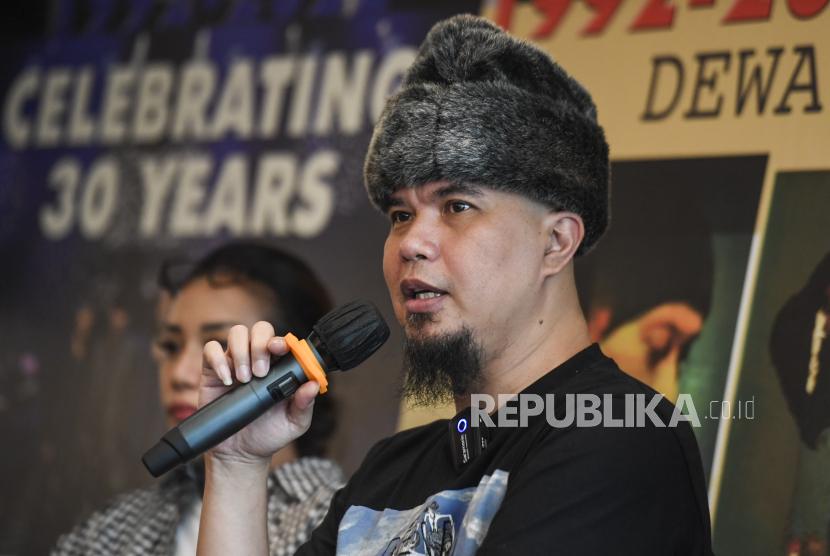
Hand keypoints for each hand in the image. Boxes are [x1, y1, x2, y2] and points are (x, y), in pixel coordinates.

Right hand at [201, 321, 318, 467]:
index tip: (278, 349)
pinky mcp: (213, 371)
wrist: (240, 453)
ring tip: (244, 379)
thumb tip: (313, 384)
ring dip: (241, 351)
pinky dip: (218, 359)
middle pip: (259, 329)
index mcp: (280, 366)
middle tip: (260, 372)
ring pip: (236, 333)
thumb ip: (304, 404)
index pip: (281, 341)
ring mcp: (235, 363)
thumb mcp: (294, 423)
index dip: (281, 340)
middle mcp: (258, 359)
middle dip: (260, 345)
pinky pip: (211, 350)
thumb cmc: (269, 434)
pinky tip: (226, 379)